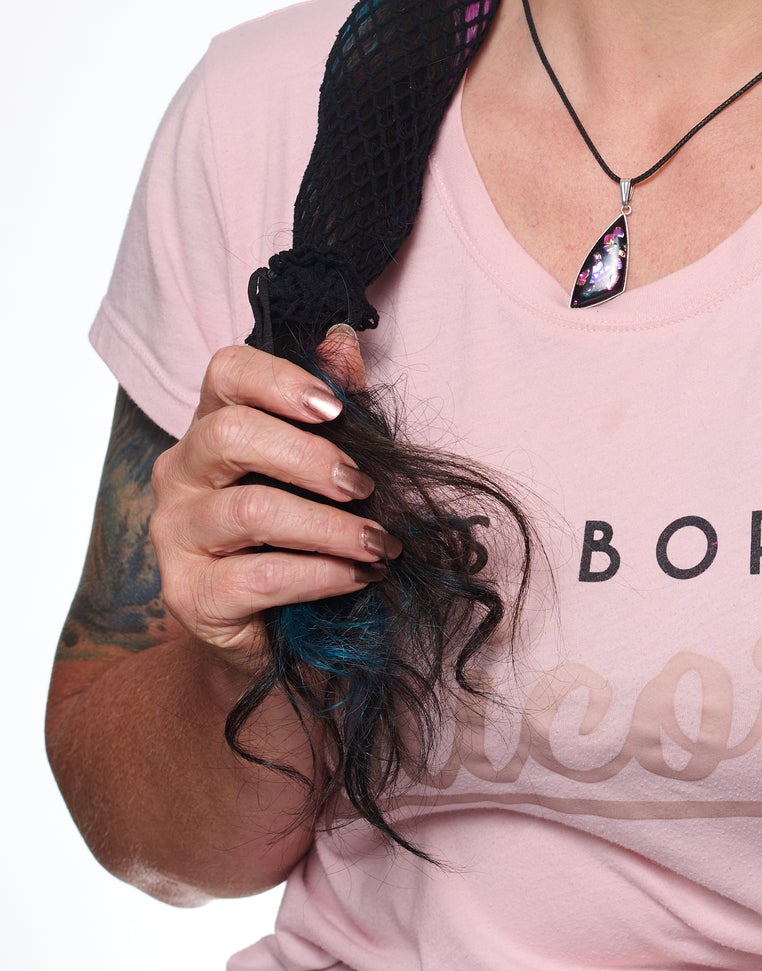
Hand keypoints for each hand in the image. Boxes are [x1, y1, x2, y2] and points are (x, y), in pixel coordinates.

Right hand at [148, 326, 401, 675]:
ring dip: (330, 526)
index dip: (280, 380)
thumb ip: (334, 400)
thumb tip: (342, 339)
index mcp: (213, 424)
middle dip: (310, 457)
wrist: (274, 631)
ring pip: (250, 510)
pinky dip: (319, 574)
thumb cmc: (301, 530)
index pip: (226, 371)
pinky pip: (257, 576)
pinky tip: (356, 577)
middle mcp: (181, 471)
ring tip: (378, 543)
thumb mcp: (325, 461)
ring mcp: (175, 533)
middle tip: (365, 485)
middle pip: (232, 435)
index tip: (336, 408)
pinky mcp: (188, 594)